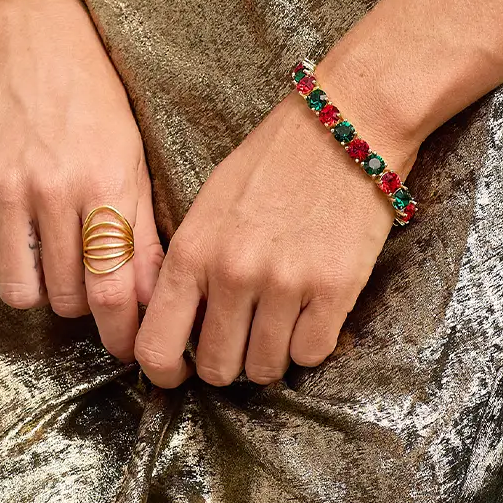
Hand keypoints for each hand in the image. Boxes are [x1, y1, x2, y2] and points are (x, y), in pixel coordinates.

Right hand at [0, 0, 163, 360]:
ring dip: (41, 290)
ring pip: (20, 291)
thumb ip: (141, 235)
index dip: (121, 332)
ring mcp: (5, 186)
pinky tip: (20, 233)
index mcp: (106, 185)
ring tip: (52, 261)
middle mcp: (53, 189)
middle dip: (84, 305)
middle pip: (66, 297)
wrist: (35, 47)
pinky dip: (4, 260)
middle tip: (89, 283)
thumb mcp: (134, 164)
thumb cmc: (98, 109)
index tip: (127, 349)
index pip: (112, 288)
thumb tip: (147, 302)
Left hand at [134, 88, 418, 386]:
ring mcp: (285, 284)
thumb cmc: (270, 164)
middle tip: (240, 340)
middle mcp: (233, 274)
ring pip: (265, 369)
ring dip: (269, 356)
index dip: (164, 374)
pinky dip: (309, 344)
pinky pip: (311, 355)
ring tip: (278, 320)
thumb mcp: (207, 208)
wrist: (345, 125)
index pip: (157, 345)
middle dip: (226, 364)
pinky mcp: (336, 289)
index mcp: (192, 253)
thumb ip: (189, 267)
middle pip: (216, 369)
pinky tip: (310, 313)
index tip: (178, 376)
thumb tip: (180, 327)